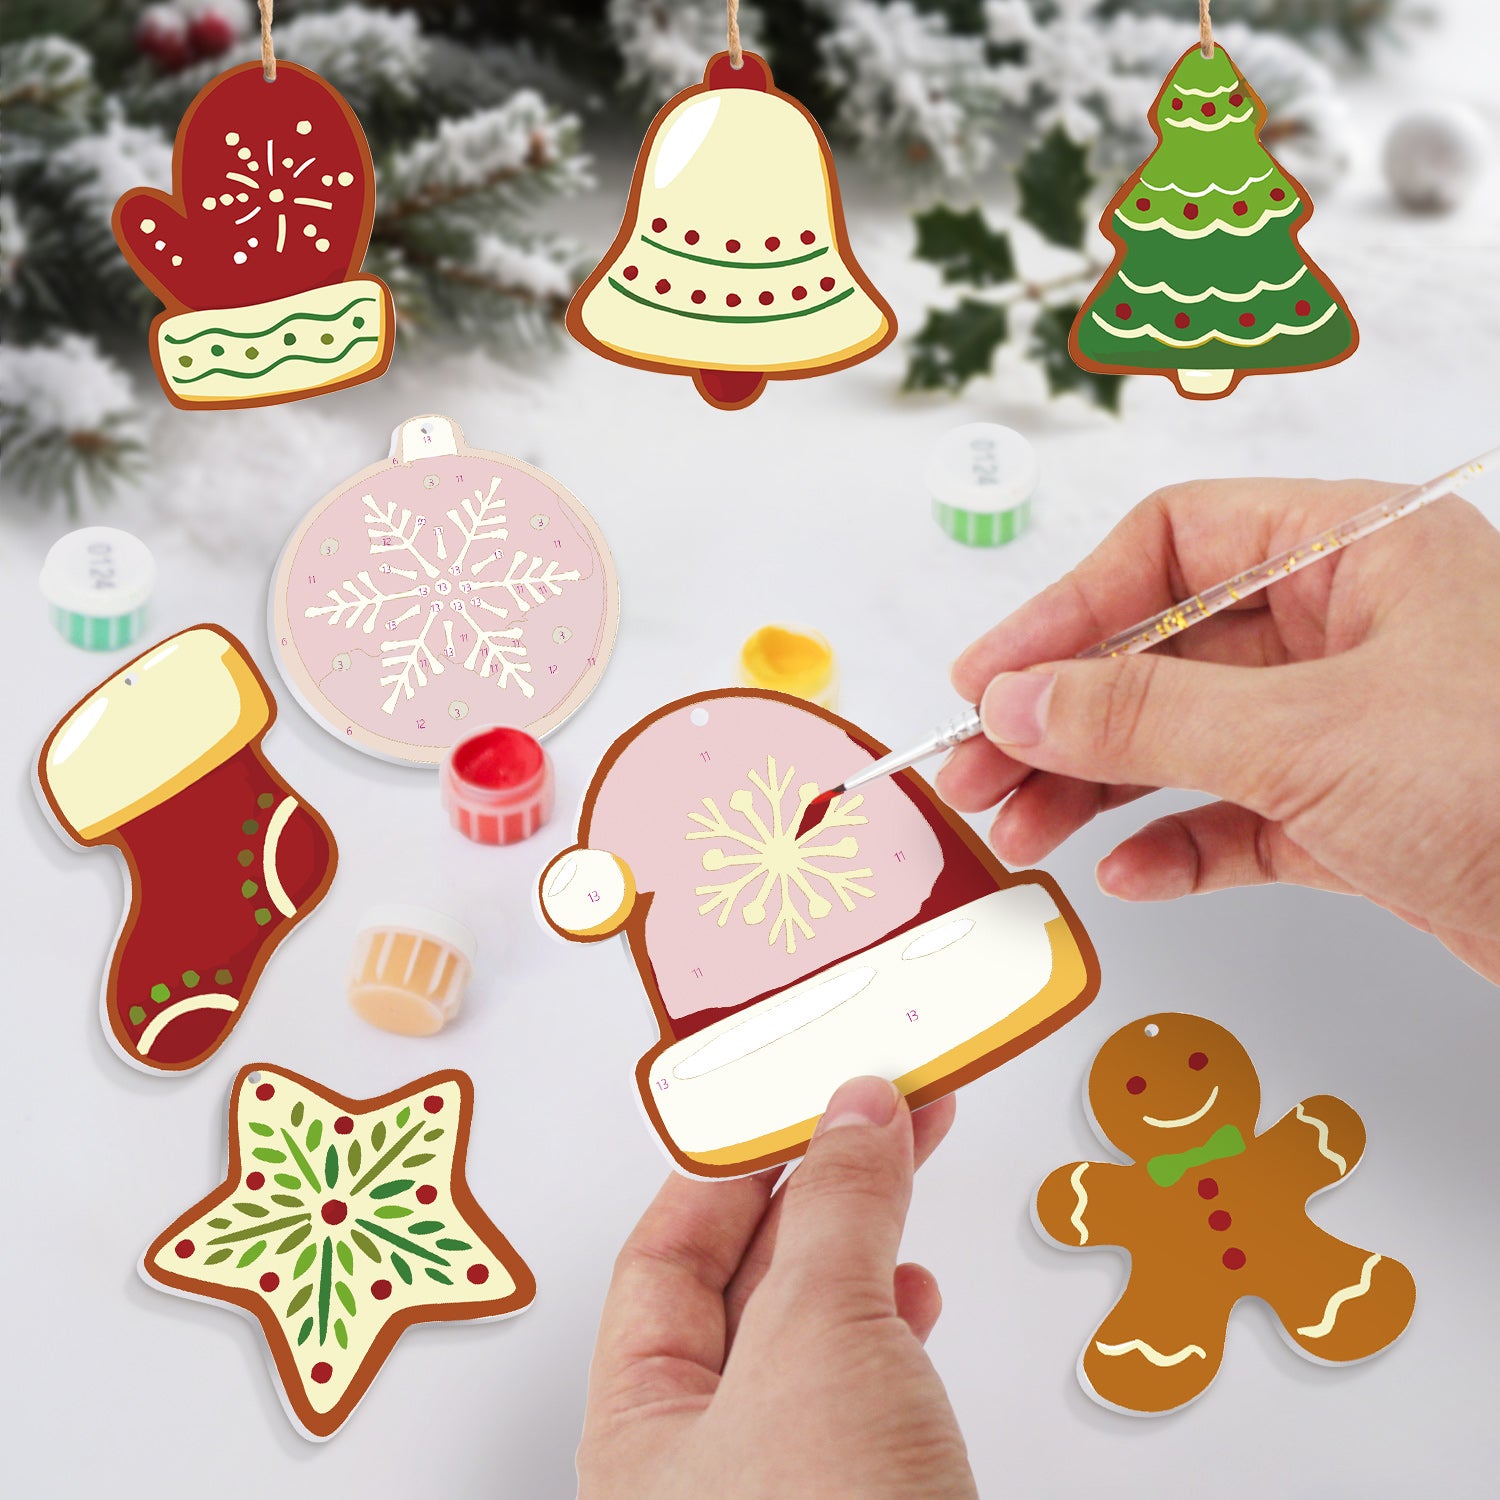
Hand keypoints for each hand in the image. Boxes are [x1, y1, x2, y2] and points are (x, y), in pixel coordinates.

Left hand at [576, 1078, 976, 1499]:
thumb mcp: (818, 1338)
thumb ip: (837, 1213)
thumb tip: (854, 1119)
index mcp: (640, 1426)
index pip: (664, 1257)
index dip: (729, 1166)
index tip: (787, 1101)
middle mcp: (701, 1459)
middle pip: (747, 1281)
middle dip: (816, 1186)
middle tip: (866, 1110)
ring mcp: (784, 1480)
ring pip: (813, 1327)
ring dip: (863, 1241)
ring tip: (904, 1160)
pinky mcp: (859, 1495)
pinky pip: (864, 1379)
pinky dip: (894, 1320)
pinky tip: (914, 1292)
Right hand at [937, 480, 1499, 983]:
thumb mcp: (1310, 736)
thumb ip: (1145, 715)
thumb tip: (1017, 700)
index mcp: (1360, 550)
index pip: (1172, 545)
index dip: (1067, 606)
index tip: (993, 676)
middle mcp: (1354, 626)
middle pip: (1164, 650)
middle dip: (1065, 714)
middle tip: (979, 769)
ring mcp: (1356, 722)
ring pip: (1191, 738)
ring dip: (1100, 785)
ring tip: (1023, 830)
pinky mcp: (1363, 812)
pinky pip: (1241, 814)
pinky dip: (1179, 843)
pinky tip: (1129, 873)